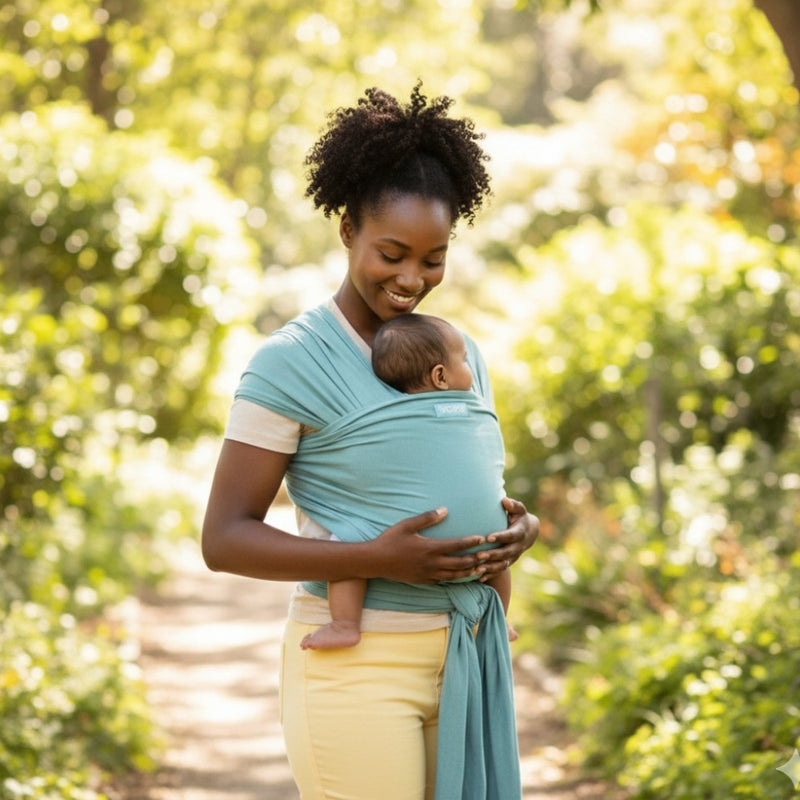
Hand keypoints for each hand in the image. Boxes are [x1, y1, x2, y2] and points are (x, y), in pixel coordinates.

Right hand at [369, 508, 484, 584]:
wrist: (375, 561)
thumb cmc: (390, 540)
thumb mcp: (407, 524)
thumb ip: (427, 517)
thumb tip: (445, 509)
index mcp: (429, 548)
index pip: (456, 545)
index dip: (470, 542)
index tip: (482, 537)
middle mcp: (431, 564)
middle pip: (459, 563)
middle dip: (475, 559)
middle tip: (488, 555)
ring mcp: (427, 574)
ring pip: (454, 575)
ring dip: (469, 572)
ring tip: (481, 569)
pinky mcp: (423, 581)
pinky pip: (443, 581)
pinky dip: (455, 579)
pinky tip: (461, 576)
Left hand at [475, 496, 538, 580]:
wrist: (529, 532)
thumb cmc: (519, 517)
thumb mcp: (519, 510)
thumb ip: (513, 505)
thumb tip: (505, 500)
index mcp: (520, 533)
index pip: (510, 536)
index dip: (501, 537)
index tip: (488, 537)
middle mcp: (518, 547)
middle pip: (505, 553)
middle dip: (492, 555)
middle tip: (478, 555)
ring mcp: (514, 556)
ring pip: (502, 564)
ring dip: (490, 567)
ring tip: (476, 569)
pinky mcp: (509, 562)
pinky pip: (500, 570)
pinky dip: (490, 575)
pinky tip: (478, 577)